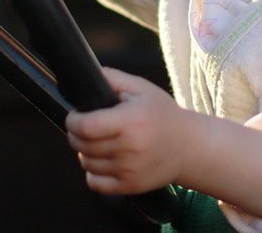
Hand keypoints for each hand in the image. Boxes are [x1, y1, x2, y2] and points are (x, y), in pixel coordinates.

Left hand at [65, 68, 195, 194]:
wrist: (188, 146)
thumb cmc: (162, 114)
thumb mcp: (141, 89)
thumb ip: (113, 79)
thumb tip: (86, 75)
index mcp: (131, 121)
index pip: (86, 126)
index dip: (73, 120)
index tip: (75, 116)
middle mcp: (130, 148)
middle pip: (82, 145)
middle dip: (77, 135)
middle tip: (87, 128)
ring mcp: (129, 169)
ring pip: (86, 163)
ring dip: (85, 153)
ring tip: (99, 143)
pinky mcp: (130, 186)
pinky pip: (95, 183)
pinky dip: (93, 173)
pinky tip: (104, 161)